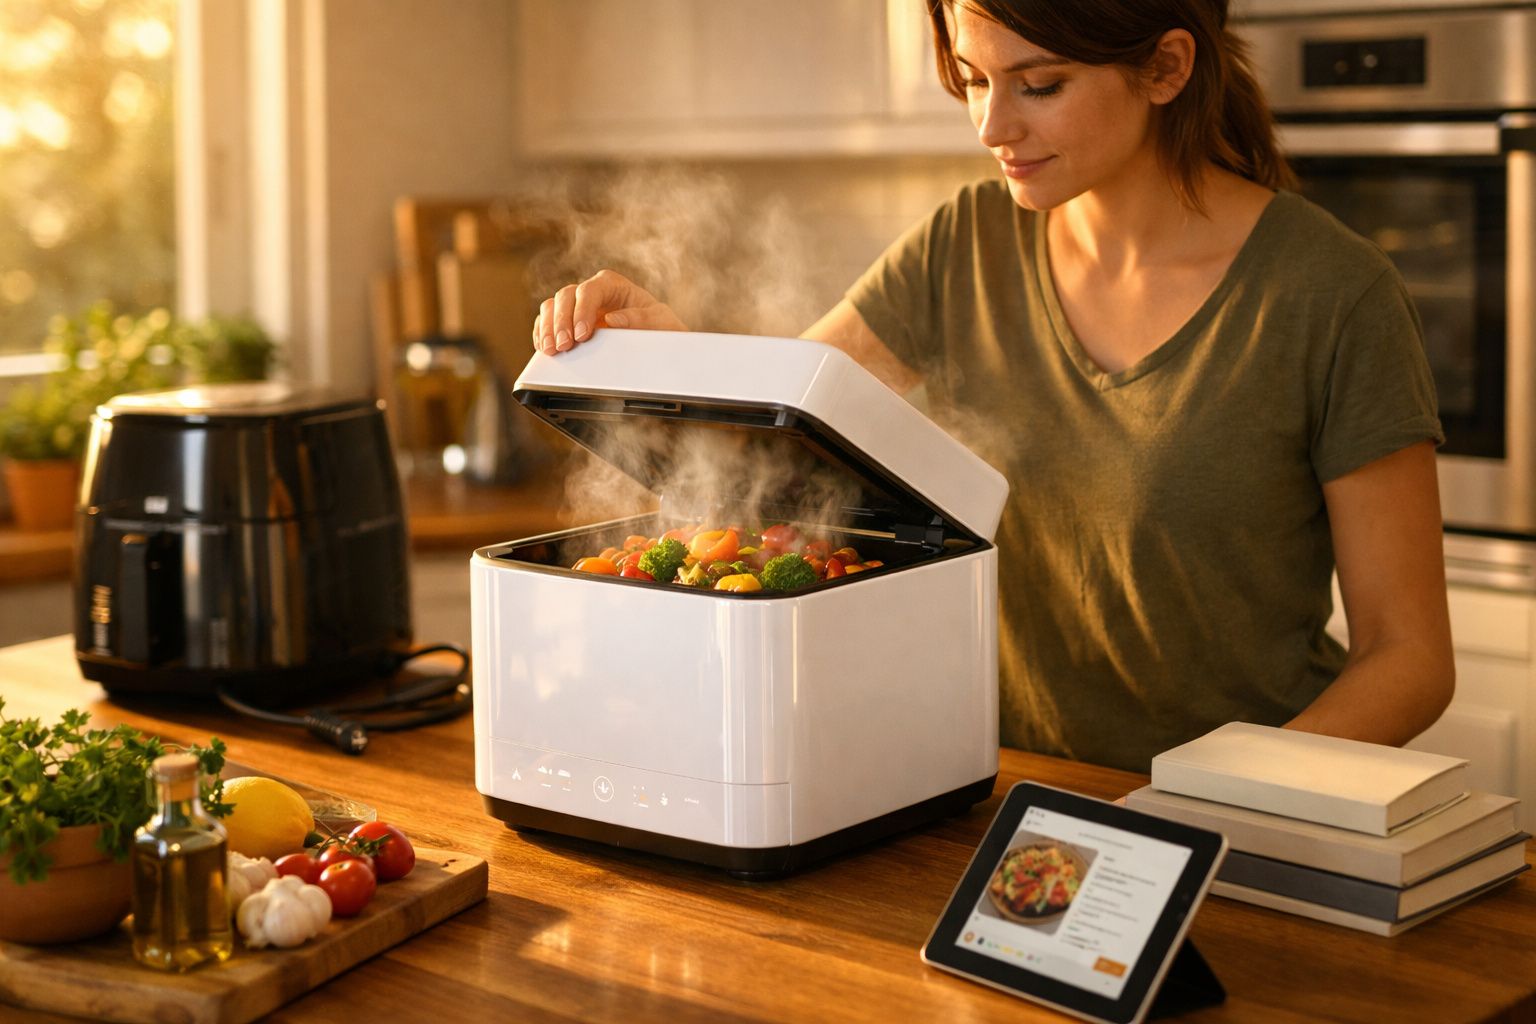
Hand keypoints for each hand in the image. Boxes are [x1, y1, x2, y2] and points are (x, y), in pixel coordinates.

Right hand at [532, 269, 688, 354]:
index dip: (582, 310)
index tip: (582, 333)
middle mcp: (592, 293)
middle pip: (565, 296)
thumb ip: (639, 319)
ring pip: (551, 307)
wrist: (661, 342)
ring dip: (548, 328)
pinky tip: (544, 348)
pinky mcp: (570, 323)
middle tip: (564, 346)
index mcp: (613, 285)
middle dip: (561, 321)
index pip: (590, 290)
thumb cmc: (661, 327)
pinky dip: (542, 334)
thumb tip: (612, 319)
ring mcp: (578, 307)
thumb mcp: (660, 322)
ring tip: (552, 350)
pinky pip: (547, 322)